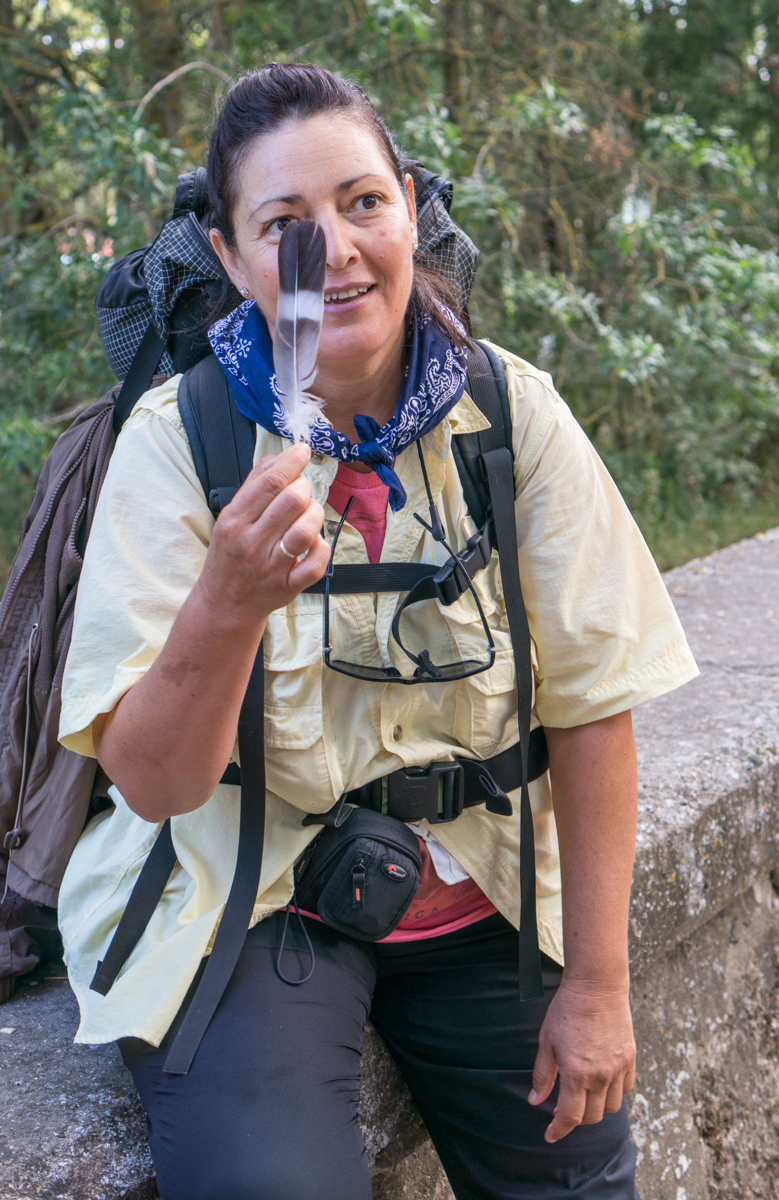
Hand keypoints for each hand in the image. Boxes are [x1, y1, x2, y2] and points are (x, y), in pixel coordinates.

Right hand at [196, 443, 329, 625]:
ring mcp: (270, 567)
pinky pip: (315, 564)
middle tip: (302, 489)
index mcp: (234, 520)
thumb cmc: (231, 553)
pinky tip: (314, 542)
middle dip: (305, 487)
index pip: (269, 482)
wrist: (224, 603)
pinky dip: (322, 548)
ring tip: (309, 514)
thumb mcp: (230, 516)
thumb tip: (282, 457)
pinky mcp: (287, 586)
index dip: (292, 461)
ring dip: (315, 514)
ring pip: (307, 531)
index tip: (303, 451)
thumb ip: (254, 484)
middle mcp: (251, 543)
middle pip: (292, 501)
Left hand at [528, 978, 635, 1142]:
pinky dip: (613, 1093)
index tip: (550, 1134)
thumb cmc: (567, 1010)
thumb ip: (542, 1075)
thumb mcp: (547, 1041)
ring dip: (596, 1108)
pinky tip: (601, 1082)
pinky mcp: (630, 1058)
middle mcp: (600, 1076)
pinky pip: (625, 1089)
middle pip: (591, 1116)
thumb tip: (535, 1100)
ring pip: (611, 1107)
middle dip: (575, 1118)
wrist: (597, 986)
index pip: (570, 1117)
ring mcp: (618, 1068)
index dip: (558, 1130)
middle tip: (562, 1106)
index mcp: (576, 1073)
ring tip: (582, 1094)